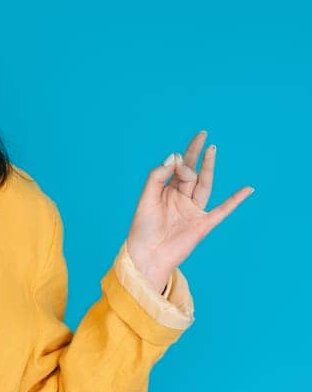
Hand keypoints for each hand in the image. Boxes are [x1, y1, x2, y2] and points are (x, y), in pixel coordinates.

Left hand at [125, 130, 253, 290]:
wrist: (147, 255)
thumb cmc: (143, 227)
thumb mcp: (147, 197)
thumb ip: (158, 176)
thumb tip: (174, 156)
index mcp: (167, 190)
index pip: (178, 167)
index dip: (180, 158)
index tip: (178, 154)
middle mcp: (182, 197)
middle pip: (192, 172)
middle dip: (195, 155)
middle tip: (202, 136)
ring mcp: (194, 210)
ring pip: (205, 185)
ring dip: (209, 167)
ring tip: (212, 149)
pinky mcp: (203, 224)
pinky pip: (223, 210)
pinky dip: (236, 200)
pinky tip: (248, 189)